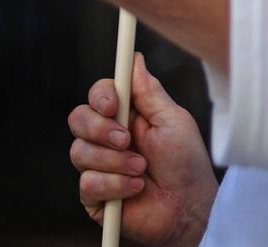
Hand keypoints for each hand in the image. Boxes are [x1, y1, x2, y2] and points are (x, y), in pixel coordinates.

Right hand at [68, 53, 217, 246]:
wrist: (189, 208)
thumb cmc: (187, 164)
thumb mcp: (173, 121)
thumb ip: (149, 92)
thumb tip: (134, 58)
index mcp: (126, 117)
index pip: (98, 96)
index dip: (100, 97)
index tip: (113, 105)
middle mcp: (108, 139)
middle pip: (77, 119)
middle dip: (100, 129)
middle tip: (126, 141)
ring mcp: (99, 167)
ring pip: (80, 151)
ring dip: (114, 162)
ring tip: (141, 169)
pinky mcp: (95, 196)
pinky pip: (87, 183)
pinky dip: (114, 185)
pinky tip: (135, 190)